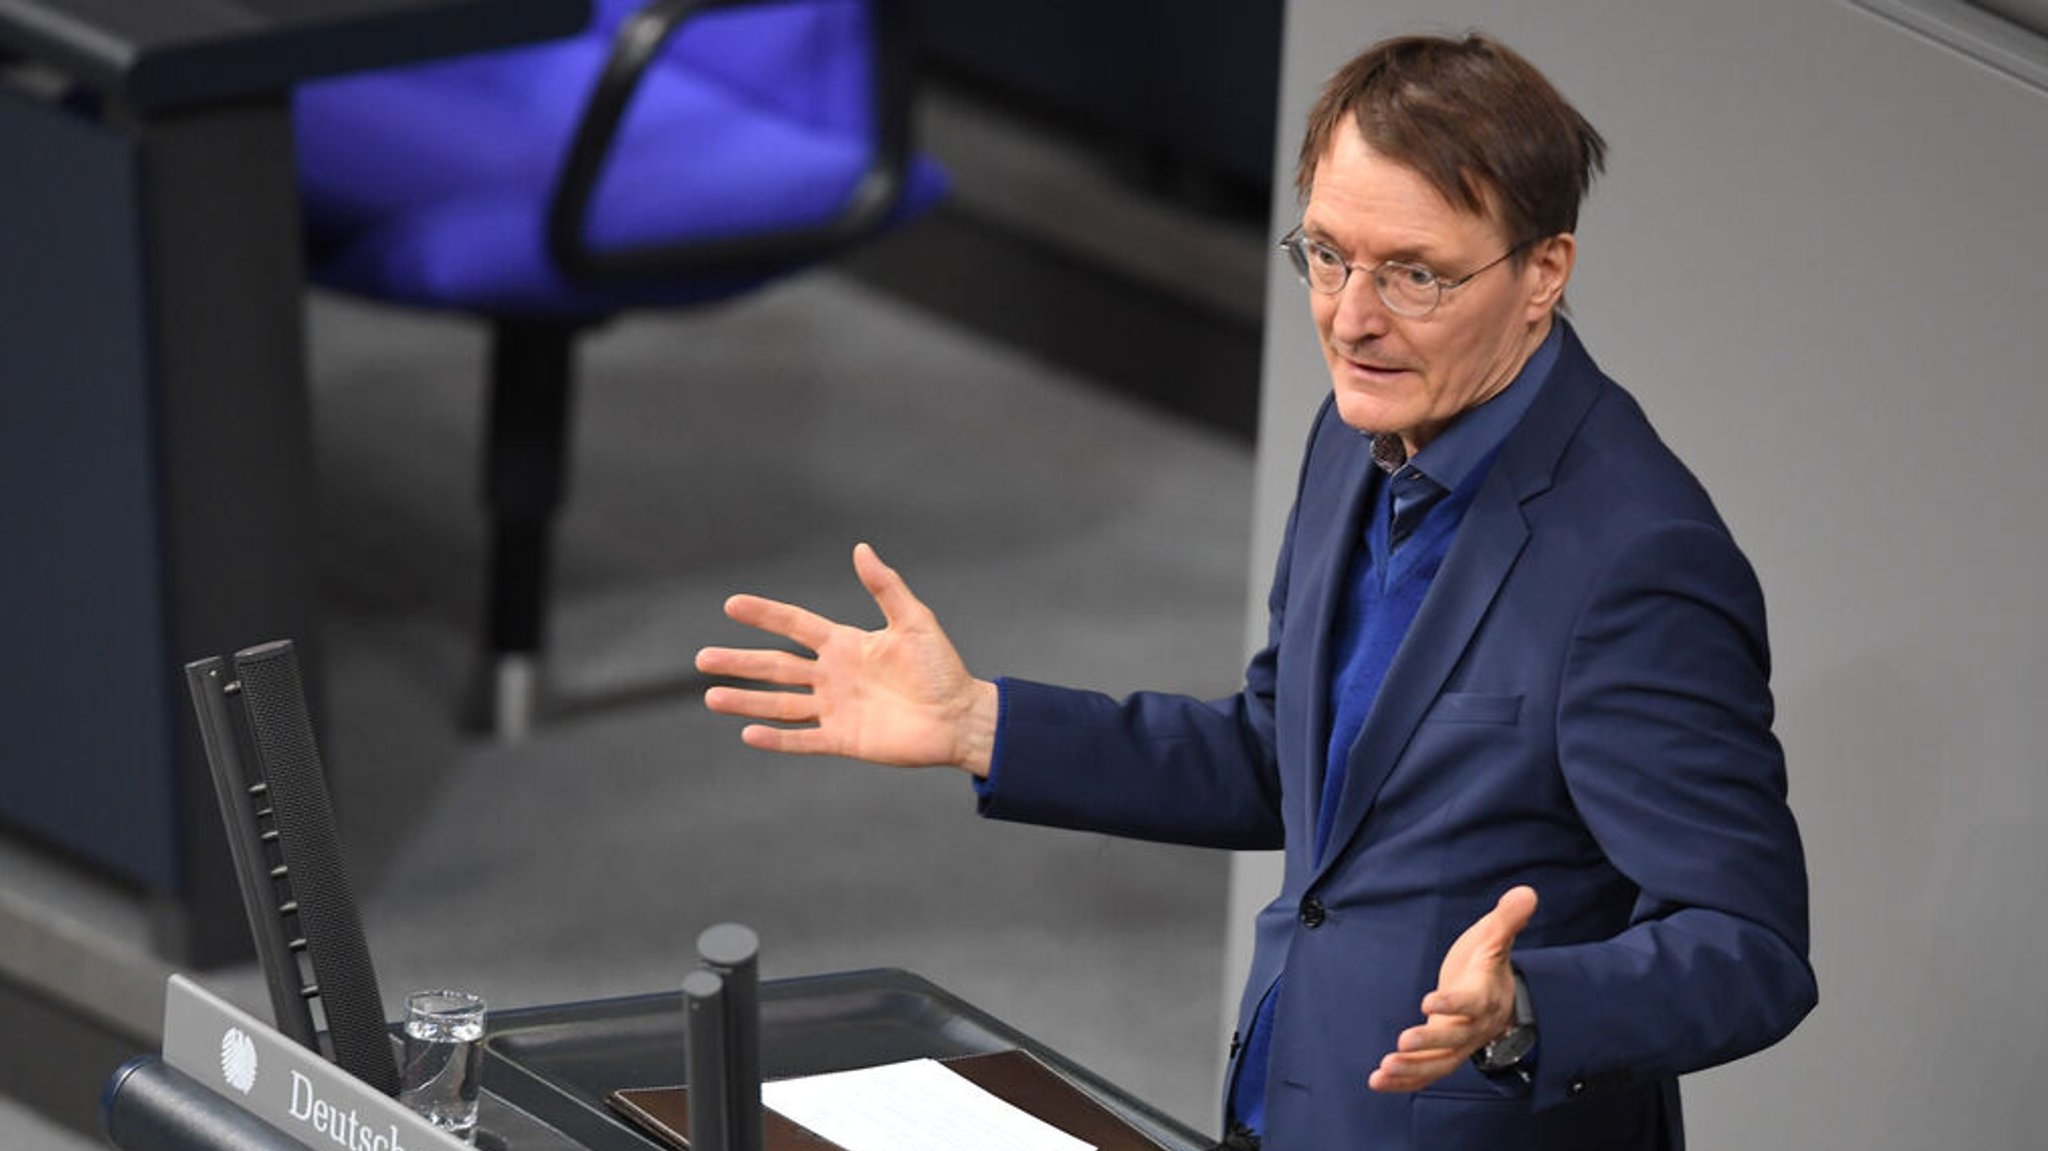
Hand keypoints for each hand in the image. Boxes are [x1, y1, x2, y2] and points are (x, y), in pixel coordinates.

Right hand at [695, 543, 998, 774]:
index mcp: (845, 644)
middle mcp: (833, 676)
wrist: (960, 717)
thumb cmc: (942, 668)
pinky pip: (802, 739)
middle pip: (775, 667)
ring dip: (745, 701)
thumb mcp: (914, 621)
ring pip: (779, 704)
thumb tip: (861, 549)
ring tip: (711, 696)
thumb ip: (885, 588)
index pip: (794, 626)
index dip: (765, 615)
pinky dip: (776, 739)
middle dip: (739, 662)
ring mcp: (835, 709)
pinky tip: (748, 734)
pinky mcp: (843, 739)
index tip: (732, 604)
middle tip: (701, 659)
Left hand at [1369, 886, 1537, 1091]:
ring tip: (1382, 1071)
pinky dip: (1404, 1080)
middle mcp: (1475, 1025)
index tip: (1428, 1001)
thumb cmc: (1489, 961)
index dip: (1453, 1003)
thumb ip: (1508, 918)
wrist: (1496, 992)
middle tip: (1402, 1042)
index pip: (1471, 1002)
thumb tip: (1527, 892)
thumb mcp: (1495, 936)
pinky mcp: (1444, 1053)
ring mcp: (1460, 1043)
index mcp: (1486, 995)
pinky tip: (1377, 1082)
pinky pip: (1427, 1073)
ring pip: (1440, 1064)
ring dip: (1412, 1070)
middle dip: (1429, 1043)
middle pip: (1455, 1040)